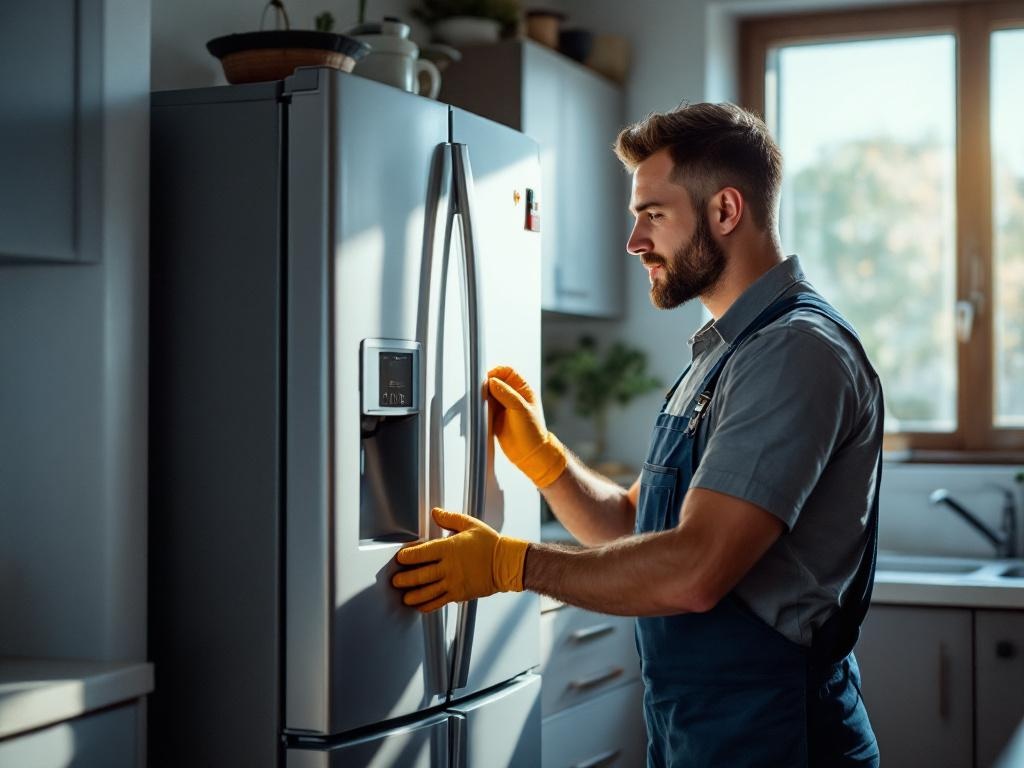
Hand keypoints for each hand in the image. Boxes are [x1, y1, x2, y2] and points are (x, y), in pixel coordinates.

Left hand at [391, 507, 528, 612]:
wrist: (507, 563)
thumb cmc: (490, 544)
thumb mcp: (470, 525)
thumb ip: (450, 519)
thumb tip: (436, 512)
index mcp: (450, 548)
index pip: (421, 553)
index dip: (407, 556)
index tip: (400, 558)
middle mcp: (449, 567)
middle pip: (420, 575)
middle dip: (404, 579)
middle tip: (395, 581)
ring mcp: (454, 582)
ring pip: (427, 592)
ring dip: (413, 595)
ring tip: (404, 597)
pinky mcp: (459, 594)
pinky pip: (439, 602)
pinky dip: (428, 605)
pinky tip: (420, 606)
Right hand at [487, 365, 566, 487]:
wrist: (529, 454)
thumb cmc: (532, 432)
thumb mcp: (520, 409)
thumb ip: (505, 394)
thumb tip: (492, 382)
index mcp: (522, 390)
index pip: (507, 372)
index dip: (496, 373)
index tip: (488, 380)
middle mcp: (512, 396)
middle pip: (495, 382)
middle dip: (486, 385)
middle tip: (480, 393)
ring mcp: (503, 406)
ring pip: (488, 394)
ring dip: (482, 397)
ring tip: (479, 404)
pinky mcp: (495, 417)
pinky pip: (484, 407)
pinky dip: (480, 408)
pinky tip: (479, 412)